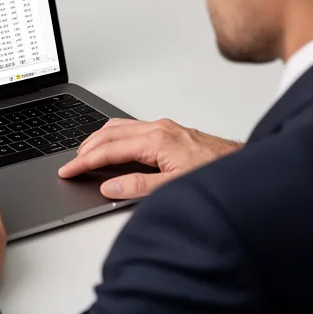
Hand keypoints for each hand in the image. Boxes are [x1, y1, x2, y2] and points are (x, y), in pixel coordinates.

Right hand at [58, 118, 242, 199]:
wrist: (244, 167)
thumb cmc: (215, 173)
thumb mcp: (173, 187)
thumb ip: (139, 186)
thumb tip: (109, 186)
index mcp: (156, 140)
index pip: (109, 149)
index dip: (84, 161)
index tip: (68, 170)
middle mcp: (159, 129)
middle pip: (110, 133)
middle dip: (86, 148)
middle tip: (71, 164)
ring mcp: (164, 127)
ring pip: (120, 127)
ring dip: (99, 140)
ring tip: (85, 155)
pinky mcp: (170, 131)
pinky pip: (132, 128)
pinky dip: (115, 137)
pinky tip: (113, 147)